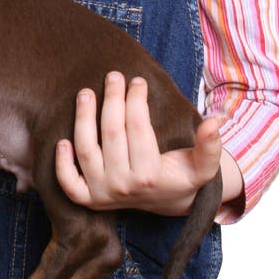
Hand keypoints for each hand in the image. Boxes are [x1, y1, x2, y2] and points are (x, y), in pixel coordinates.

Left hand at [55, 72, 222, 215]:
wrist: (165, 202)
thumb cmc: (182, 176)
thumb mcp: (202, 165)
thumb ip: (210, 146)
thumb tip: (217, 120)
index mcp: (150, 175)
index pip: (137, 128)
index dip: (136, 100)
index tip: (138, 81)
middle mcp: (124, 186)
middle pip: (111, 133)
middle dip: (112, 99)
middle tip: (113, 76)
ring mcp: (103, 194)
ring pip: (86, 150)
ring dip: (82, 118)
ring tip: (85, 93)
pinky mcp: (88, 199)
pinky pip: (69, 184)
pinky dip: (62, 164)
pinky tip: (62, 140)